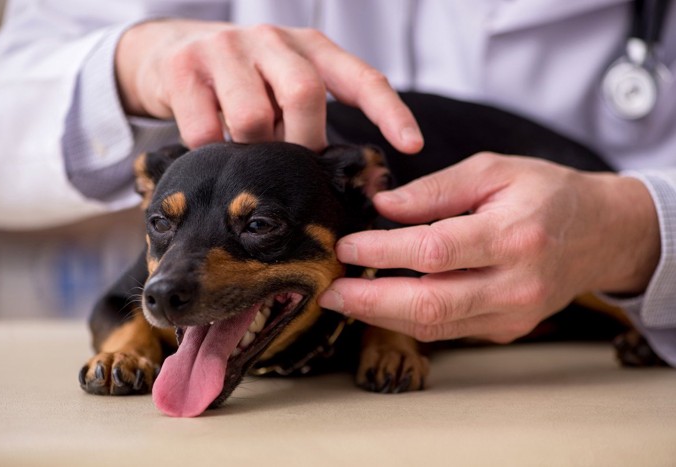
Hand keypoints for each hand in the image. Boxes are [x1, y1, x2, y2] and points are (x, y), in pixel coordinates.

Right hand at [115, 20, 422, 152]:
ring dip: (253, 151)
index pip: (361, 77)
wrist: (168, 52)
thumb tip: (348, 181)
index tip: (411, 146)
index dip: (389, 112)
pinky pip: (205, 130)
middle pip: (304, 94)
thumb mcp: (283, 90)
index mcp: (309, 48)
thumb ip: (313, 122)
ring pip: (253, 117)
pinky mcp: (183, 68)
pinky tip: (210, 147)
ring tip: (246, 155)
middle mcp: (271, 39)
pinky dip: (211, 151)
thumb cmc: (243, 83)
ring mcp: (225, 49)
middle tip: (292, 167)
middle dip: (303, 142)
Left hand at [319, 152, 660, 342]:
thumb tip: (382, 206)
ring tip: (344, 299)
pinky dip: (408, 320)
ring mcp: (513, 315)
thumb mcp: (494, 170)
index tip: (346, 246)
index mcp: (513, 235)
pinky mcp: (507, 329)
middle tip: (328, 292)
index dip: (383, 251)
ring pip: (433, 327)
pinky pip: (447, 331)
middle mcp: (515, 284)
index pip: (434, 250)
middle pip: (430, 305)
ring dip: (381, 316)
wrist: (600, 233)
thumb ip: (436, 189)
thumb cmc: (545, 193)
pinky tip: (380, 304)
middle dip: (370, 302)